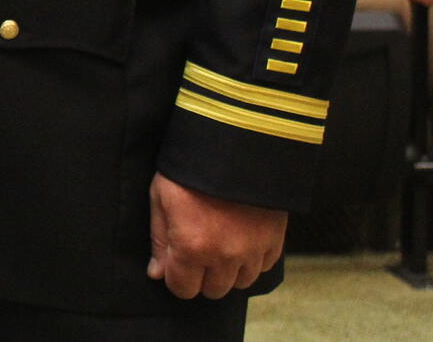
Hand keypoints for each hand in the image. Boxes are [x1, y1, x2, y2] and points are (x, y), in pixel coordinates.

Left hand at [147, 172, 286, 299]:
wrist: (234, 142)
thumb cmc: (190, 168)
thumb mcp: (161, 198)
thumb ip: (160, 240)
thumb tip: (157, 273)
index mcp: (192, 247)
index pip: (183, 289)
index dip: (176, 277)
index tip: (177, 262)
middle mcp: (225, 256)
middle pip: (213, 290)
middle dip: (202, 275)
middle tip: (198, 249)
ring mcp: (253, 250)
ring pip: (240, 282)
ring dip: (229, 269)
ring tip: (221, 242)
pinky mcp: (275, 240)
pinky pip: (263, 266)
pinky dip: (252, 259)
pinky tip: (241, 238)